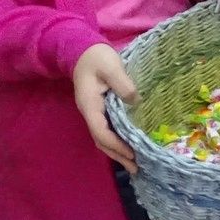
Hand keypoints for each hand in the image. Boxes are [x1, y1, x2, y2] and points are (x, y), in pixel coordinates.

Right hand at [72, 44, 137, 172]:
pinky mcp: (100, 110)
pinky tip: (129, 146)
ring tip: (134, 164)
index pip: (101, 132)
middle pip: (101, 141)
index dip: (116, 145)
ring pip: (103, 138)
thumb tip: (135, 101)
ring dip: (117, 152)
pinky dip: (117, 142)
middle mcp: (90, 113)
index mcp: (90, 106)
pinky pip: (107, 131)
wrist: (83, 51)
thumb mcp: (111, 66)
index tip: (132, 153)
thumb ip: (122, 84)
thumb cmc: (97, 58)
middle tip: (136, 168)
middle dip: (118, 155)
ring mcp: (94, 113)